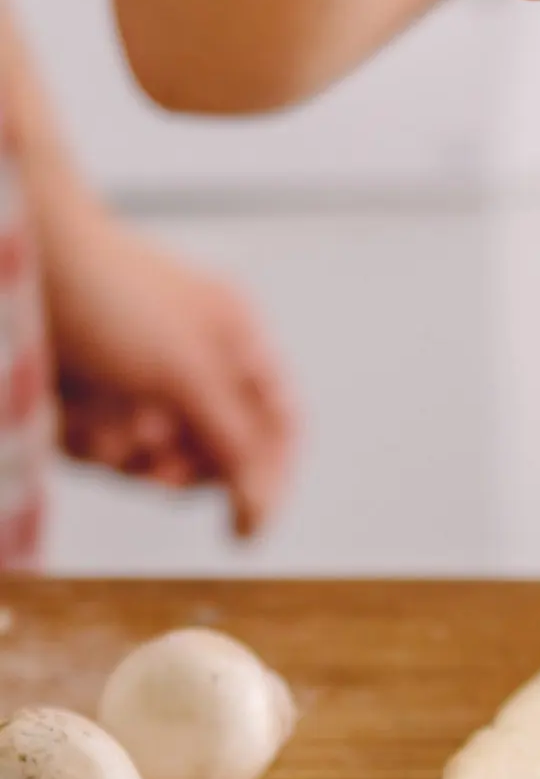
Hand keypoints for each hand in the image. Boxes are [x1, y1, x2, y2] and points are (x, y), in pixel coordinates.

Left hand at [43, 210, 297, 538]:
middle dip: (179, 464)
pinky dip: (81, 439)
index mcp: (235, 340)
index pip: (276, 425)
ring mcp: (134, 380)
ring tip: (100, 415)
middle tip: (154, 463)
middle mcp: (190, 362)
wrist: (12, 255)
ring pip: (148, 459)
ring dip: (122, 450)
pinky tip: (67, 408)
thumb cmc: (108, 294)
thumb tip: (259, 513)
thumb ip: (234, 446)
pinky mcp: (82, 397)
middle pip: (211, 454)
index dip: (267, 475)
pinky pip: (97, 450)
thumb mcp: (188, 373)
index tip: (244, 523)